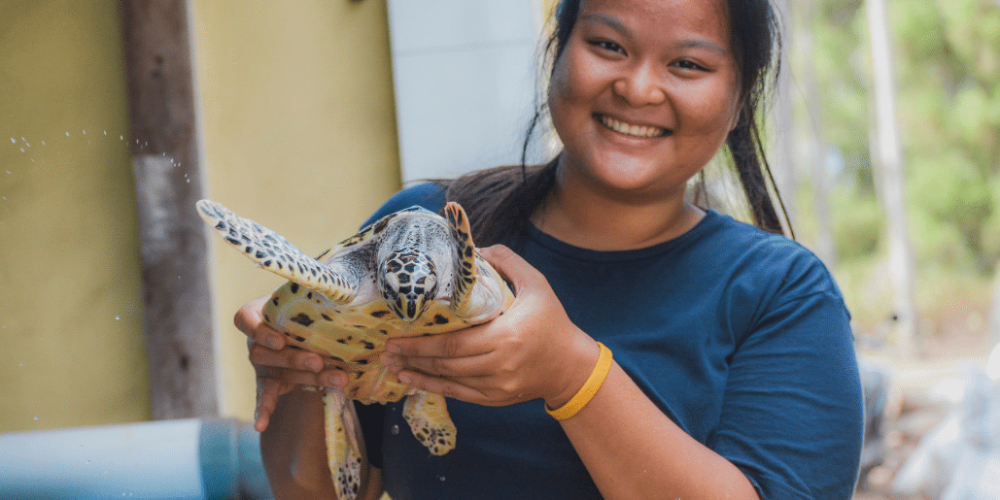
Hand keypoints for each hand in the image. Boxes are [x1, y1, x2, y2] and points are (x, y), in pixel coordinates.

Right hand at [234, 295, 348, 431]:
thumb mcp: (310, 293)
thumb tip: (341, 288)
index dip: (259, 330)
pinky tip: (260, 425)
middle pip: (265, 352)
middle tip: (318, 361)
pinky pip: (265, 397)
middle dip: (293, 358)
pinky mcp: (271, 382)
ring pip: (278, 373)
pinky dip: (263, 411)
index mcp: (258, 313)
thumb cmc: (309, 302)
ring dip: (308, 378)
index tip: (280, 339)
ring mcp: (262, 363)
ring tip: (338, 380)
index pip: (245, 319)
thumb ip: (318, 290)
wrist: (313, 320)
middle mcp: (256, 339)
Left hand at [379, 245, 599, 408]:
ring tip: (392, 365)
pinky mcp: (496, 398)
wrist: (571, 365)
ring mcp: (497, 385)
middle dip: (412, 357)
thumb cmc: (553, 320)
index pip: (455, 342)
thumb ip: (507, 260)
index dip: (422, 343)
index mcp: (507, 335)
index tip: (396, 335)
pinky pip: (459, 395)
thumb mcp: (536, 283)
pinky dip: (433, 388)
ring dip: (418, 373)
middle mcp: (500, 364)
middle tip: (386, 350)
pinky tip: (412, 381)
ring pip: (449, 381)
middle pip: (446, 363)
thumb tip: (475, 246)